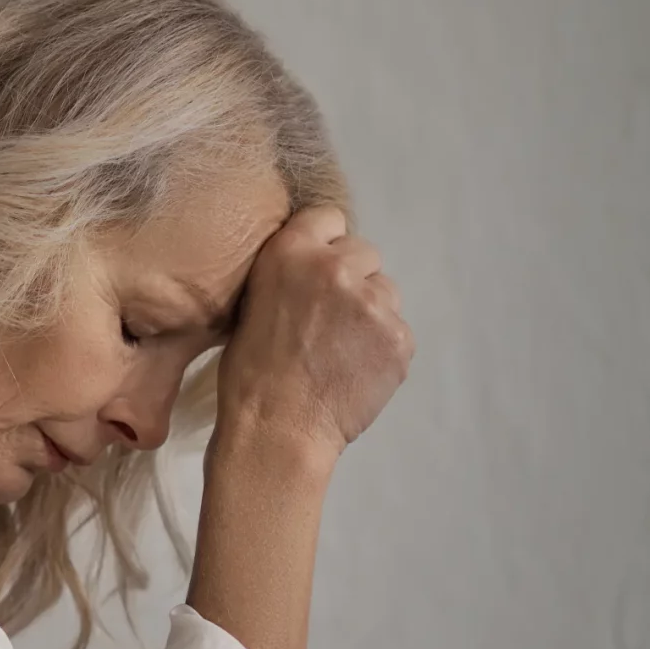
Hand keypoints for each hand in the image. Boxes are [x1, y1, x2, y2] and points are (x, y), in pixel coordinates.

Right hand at [217, 205, 414, 461]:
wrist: (277, 431)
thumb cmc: (249, 375)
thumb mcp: (250, 305)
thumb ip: (288, 275)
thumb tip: (314, 269)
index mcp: (290, 254)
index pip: (328, 217)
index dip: (323, 243)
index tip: (315, 270)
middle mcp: (337, 268)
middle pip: (364, 252)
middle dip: (351, 279)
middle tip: (327, 319)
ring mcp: (375, 303)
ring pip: (385, 291)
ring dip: (368, 312)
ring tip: (340, 349)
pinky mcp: (400, 338)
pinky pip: (396, 330)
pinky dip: (380, 347)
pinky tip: (354, 369)